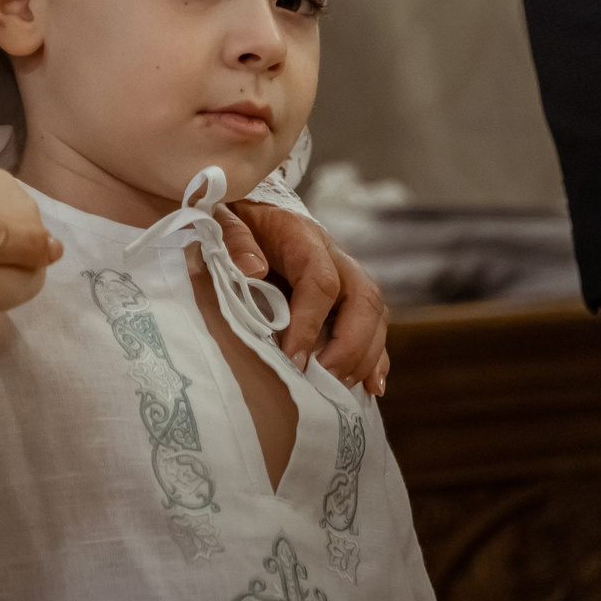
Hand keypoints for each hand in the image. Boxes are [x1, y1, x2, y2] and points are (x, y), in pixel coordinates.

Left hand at [225, 201, 388, 394]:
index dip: (309, 322)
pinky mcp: (349, 297)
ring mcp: (348, 277)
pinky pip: (374, 327)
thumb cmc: (236, 219)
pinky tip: (372, 386)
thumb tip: (253, 270)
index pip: (320, 281)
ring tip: (341, 388)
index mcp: (303, 237)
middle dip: (349, 345)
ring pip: (375, 316)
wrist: (251, 212)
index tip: (292, 356)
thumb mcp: (224, 219)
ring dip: (364, 356)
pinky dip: (376, 357)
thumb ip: (234, 239)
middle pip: (363, 300)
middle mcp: (336, 257)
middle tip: (324, 378)